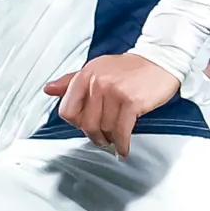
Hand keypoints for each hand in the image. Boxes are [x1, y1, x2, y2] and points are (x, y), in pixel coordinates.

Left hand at [45, 53, 180, 156]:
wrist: (161, 61)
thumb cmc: (130, 68)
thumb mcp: (97, 69)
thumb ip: (71, 81)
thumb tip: (49, 89)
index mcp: (85, 74)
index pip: (67, 110)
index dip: (77, 123)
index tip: (86, 125)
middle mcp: (97, 82)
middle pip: (86, 124)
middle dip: (95, 136)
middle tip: (103, 139)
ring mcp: (114, 92)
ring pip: (105, 129)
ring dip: (111, 140)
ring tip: (116, 140)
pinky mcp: (131, 102)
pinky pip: (121, 131)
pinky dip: (122, 144)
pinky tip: (124, 148)